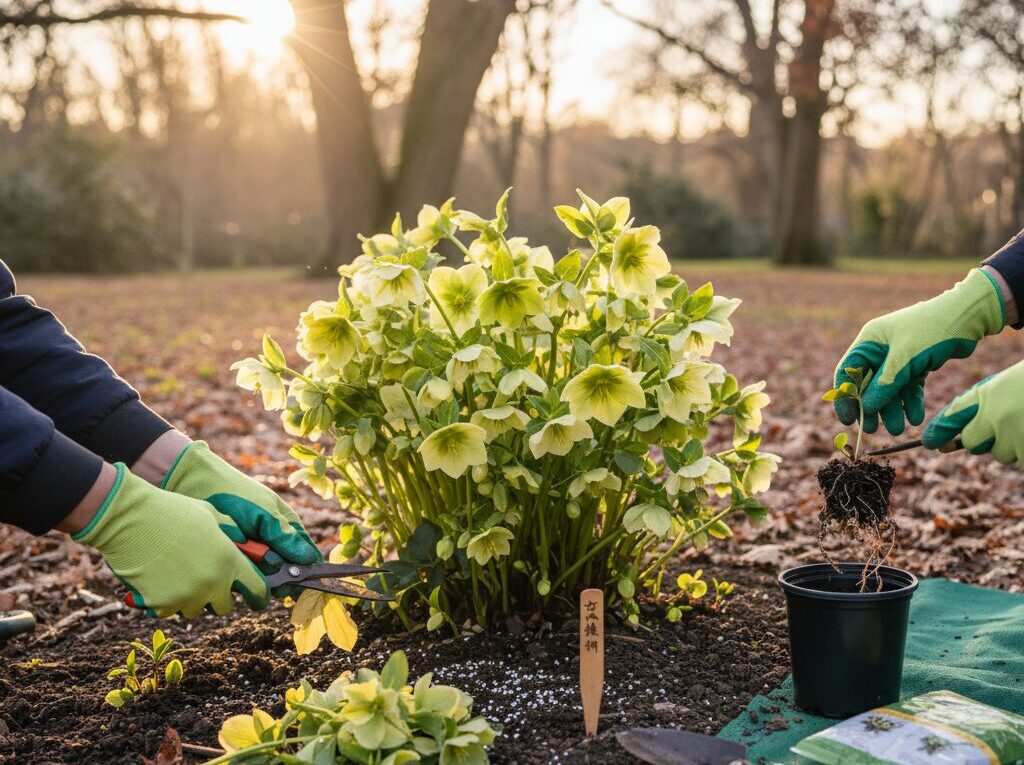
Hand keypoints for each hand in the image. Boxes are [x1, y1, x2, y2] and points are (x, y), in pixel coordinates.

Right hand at [73, 465, 268, 617]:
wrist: (132, 521)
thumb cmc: (172, 512)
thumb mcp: (211, 515)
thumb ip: (230, 531)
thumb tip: (242, 541)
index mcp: (230, 560)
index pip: (257, 589)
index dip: (259, 596)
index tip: (257, 599)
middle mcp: (213, 583)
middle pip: (225, 606)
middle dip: (219, 597)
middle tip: (208, 584)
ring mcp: (187, 596)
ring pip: (196, 609)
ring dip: (191, 599)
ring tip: (178, 577)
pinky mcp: (162, 606)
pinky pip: (169, 611)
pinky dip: (166, 601)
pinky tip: (158, 582)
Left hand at [162, 441, 320, 564]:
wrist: (194, 486)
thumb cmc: (235, 493)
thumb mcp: (264, 512)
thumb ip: (285, 536)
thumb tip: (311, 560)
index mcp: (287, 527)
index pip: (305, 557)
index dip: (302, 571)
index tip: (293, 581)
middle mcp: (271, 542)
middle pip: (283, 572)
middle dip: (276, 577)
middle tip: (264, 575)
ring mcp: (251, 551)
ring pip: (261, 576)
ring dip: (254, 576)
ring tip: (242, 567)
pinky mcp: (232, 558)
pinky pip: (240, 575)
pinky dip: (236, 575)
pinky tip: (228, 570)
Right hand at [833, 269, 1004, 434]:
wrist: (968, 317)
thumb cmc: (930, 330)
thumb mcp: (904, 358)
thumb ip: (884, 384)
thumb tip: (866, 407)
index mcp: (869, 341)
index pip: (847, 372)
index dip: (845, 397)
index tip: (849, 420)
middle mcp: (880, 349)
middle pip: (868, 384)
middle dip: (872, 408)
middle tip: (875, 430)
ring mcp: (898, 357)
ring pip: (890, 389)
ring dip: (893, 409)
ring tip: (899, 429)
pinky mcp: (916, 364)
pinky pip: (908, 387)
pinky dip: (910, 402)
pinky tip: (915, 417)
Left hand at [923, 360, 1023, 467]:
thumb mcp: (1001, 387)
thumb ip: (975, 411)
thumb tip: (944, 447)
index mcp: (986, 395)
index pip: (951, 417)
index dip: (938, 432)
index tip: (931, 443)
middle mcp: (996, 416)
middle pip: (972, 443)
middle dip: (982, 439)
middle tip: (1005, 423)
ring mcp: (1014, 435)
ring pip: (1000, 454)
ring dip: (1012, 446)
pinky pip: (1021, 462)